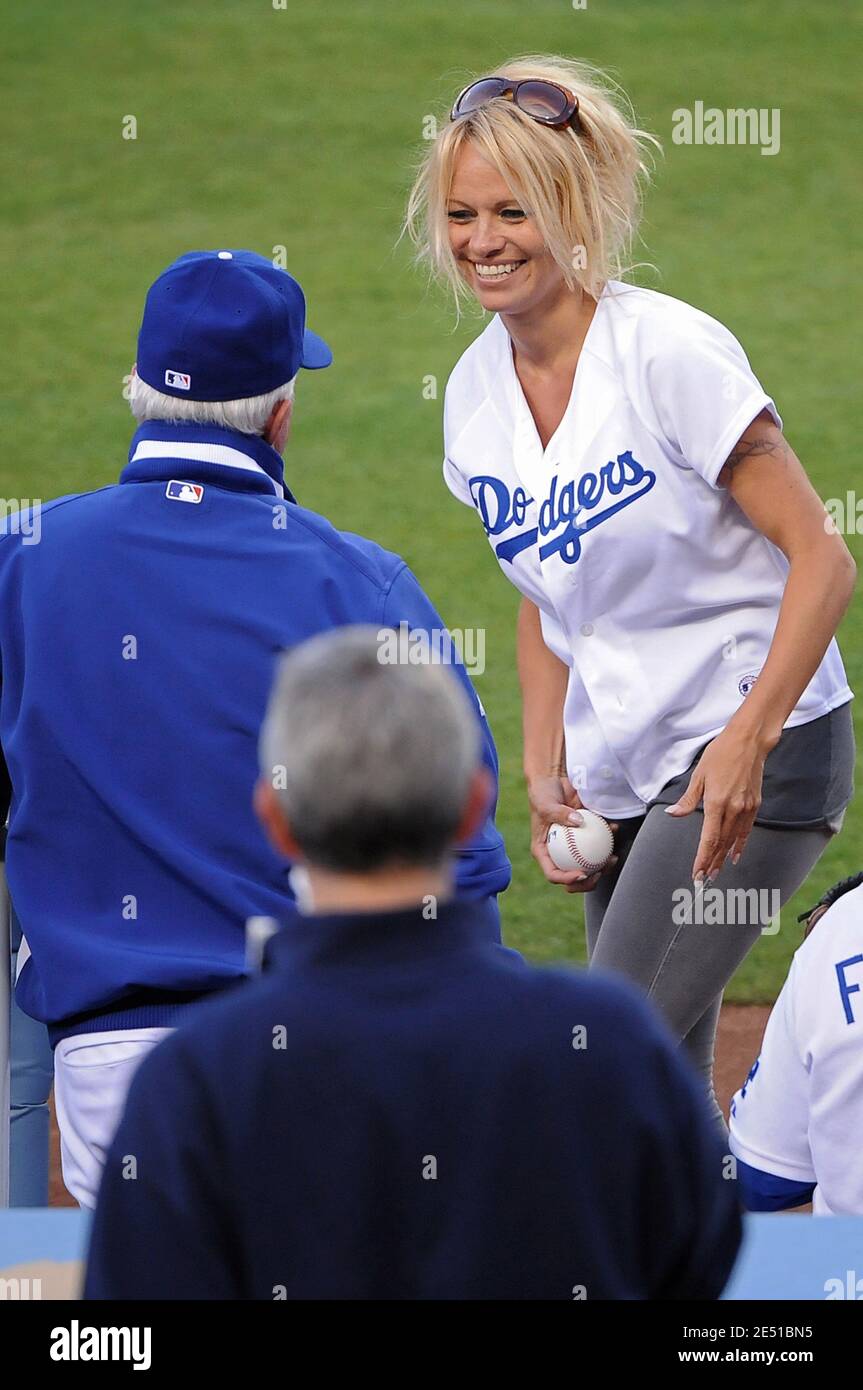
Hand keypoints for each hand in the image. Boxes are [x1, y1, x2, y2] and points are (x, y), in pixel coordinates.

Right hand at [527, 774, 618, 893]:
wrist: (553, 779)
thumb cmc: (543, 793)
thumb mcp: (544, 804)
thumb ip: (558, 814)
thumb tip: (578, 822)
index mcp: (544, 852)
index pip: (554, 874)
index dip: (568, 880)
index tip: (582, 873)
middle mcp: (559, 853)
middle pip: (573, 876)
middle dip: (589, 881)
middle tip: (600, 872)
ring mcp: (574, 846)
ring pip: (590, 864)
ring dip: (603, 866)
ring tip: (613, 859)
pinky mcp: (586, 834)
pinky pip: (598, 843)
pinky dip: (608, 840)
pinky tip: (615, 829)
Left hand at [664, 724, 765, 883]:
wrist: (749, 741)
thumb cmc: (721, 754)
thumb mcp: (699, 776)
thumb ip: (688, 800)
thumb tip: (673, 814)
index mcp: (716, 803)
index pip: (708, 839)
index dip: (702, 859)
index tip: (697, 873)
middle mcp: (733, 808)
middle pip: (721, 843)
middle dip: (712, 863)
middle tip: (704, 880)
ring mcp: (746, 807)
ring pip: (733, 839)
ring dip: (724, 857)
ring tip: (717, 872)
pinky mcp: (755, 804)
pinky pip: (745, 830)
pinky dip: (740, 844)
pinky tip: (734, 854)